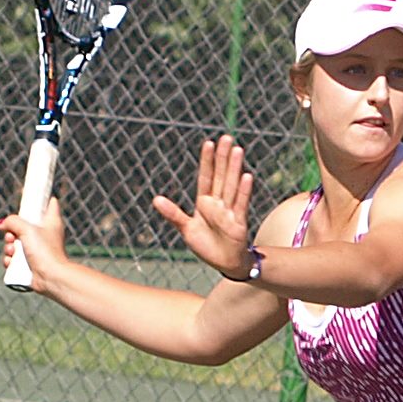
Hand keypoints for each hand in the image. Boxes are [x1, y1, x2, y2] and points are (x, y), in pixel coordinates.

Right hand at [0, 195, 68, 292]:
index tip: (29, 193)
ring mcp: (38, 250)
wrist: (51, 278)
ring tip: (13, 252)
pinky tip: (12, 263)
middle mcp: (45, 235)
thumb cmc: (45, 251)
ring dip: (8, 247)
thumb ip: (12, 221)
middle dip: (10, 231)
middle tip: (12, 236)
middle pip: (22, 225)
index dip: (39, 198)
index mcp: (51, 223)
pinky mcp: (30, 264)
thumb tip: (1, 224)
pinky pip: (13, 259)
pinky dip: (10, 261)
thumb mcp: (26, 228)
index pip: (49, 204)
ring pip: (14, 243)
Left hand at [153, 135, 254, 277]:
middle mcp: (218, 203)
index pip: (206, 177)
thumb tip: (155, 199)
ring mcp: (229, 211)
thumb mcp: (186, 229)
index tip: (209, 143)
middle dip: (223, 157)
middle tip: (227, 138)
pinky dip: (244, 191)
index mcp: (204, 203)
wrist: (224, 263)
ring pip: (232, 185)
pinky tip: (247, 176)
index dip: (207, 161)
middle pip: (221, 176)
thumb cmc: (206, 245)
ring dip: (234, 168)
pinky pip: (241, 204)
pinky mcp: (238, 222)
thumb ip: (173, 213)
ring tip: (238, 150)